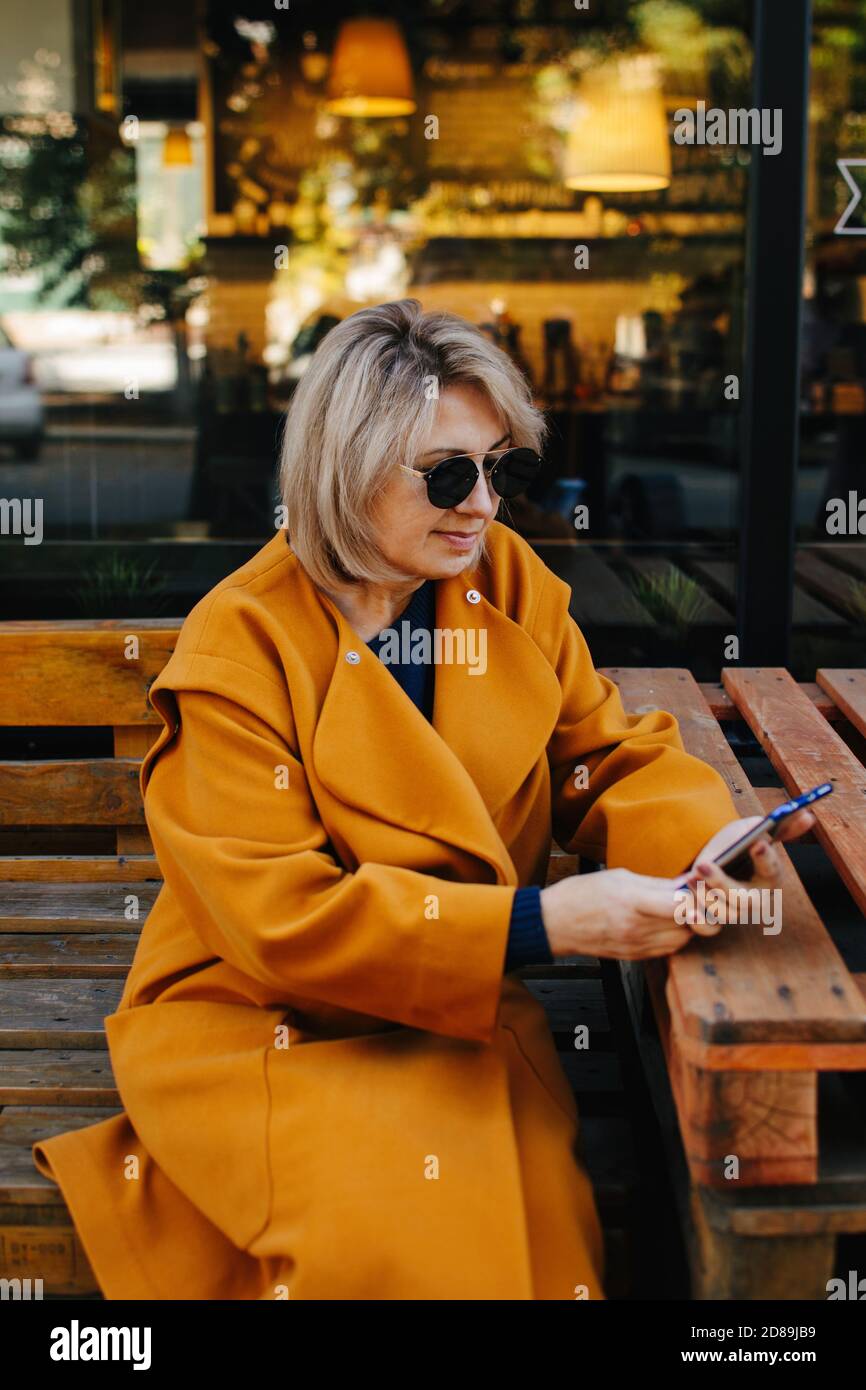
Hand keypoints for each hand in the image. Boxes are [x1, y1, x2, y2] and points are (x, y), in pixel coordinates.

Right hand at [540, 867, 706, 960]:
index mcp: (632, 902)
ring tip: (674, 910)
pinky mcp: (633, 957)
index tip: (694, 887)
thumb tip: (688, 881)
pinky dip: (672, 937)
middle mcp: (636, 928)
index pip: (682, 907)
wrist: (553, 924)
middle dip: (694, 910)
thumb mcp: (619, 877)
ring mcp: (635, 946)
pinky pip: (666, 951)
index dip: (696, 897)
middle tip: (689, 897)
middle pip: (687, 926)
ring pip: (681, 941)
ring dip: (685, 926)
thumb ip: (657, 883)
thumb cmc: (582, 894)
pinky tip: (661, 923)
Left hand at [680, 809, 815, 934]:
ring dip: (705, 896)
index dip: (765, 857)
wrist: (713, 861)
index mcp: (771, 875)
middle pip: (743, 899)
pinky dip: (696, 920)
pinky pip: (707, 928)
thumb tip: (808, 815)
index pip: (771, 868)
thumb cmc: (737, 845)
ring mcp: (736, 912)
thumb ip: (780, 826)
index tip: (758, 843)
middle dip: (722, 883)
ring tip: (691, 877)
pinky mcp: (715, 919)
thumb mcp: (754, 829)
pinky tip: (686, 907)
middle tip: (703, 865)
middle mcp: (757, 899)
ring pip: (723, 913)